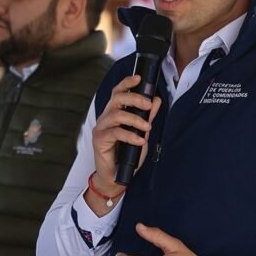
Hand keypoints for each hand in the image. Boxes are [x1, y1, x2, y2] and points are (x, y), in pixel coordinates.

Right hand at [90, 75, 162, 196]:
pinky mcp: (99, 139)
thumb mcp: (141, 133)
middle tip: (148, 104)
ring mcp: (101, 128)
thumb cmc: (126, 154)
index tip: (139, 78)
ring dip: (135, 119)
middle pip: (117, 99)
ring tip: (147, 128)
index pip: (118, 92)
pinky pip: (116, 132)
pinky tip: (140, 141)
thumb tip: (156, 100)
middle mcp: (106, 117)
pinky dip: (130, 136)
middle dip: (134, 98)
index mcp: (114, 113)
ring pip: (117, 114)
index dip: (127, 83)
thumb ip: (147, 117)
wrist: (116, 176)